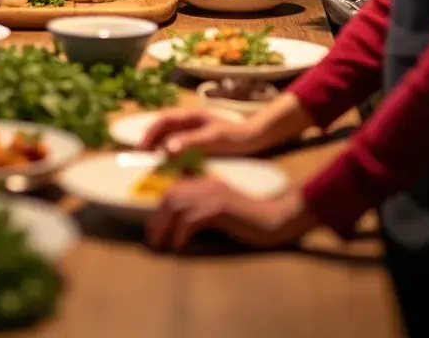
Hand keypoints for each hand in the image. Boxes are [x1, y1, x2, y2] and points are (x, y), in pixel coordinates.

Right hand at [139, 109, 268, 156]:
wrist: (255, 138)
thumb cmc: (235, 136)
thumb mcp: (212, 139)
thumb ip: (190, 142)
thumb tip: (167, 148)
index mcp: (190, 115)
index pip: (162, 120)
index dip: (150, 133)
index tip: (142, 149)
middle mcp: (189, 120)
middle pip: (163, 128)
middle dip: (151, 141)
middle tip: (143, 159)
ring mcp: (193, 130)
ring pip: (169, 137)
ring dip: (160, 148)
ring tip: (154, 164)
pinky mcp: (198, 140)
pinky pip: (178, 145)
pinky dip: (171, 154)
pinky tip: (171, 165)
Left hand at [146, 176, 314, 250]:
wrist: (275, 218)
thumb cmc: (248, 220)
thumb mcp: (219, 212)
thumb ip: (200, 212)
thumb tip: (176, 228)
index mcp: (204, 182)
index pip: (172, 190)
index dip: (158, 210)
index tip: (152, 229)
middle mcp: (205, 183)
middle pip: (169, 197)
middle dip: (156, 220)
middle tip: (153, 241)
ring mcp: (213, 193)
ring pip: (176, 206)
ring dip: (164, 227)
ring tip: (161, 245)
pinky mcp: (221, 207)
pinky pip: (192, 218)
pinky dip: (181, 233)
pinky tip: (179, 246)